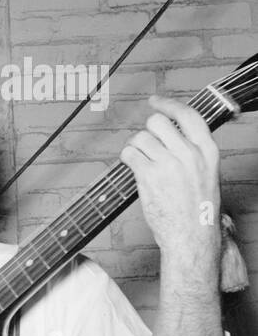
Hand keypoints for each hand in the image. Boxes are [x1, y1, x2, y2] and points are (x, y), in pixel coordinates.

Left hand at [120, 96, 221, 276]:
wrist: (191, 234)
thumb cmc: (196, 208)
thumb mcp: (206, 172)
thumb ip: (192, 151)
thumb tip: (171, 134)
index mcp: (207, 151)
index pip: (188, 115)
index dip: (168, 105)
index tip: (155, 101)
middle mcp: (189, 153)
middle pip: (157, 122)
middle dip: (147, 130)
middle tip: (147, 145)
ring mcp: (168, 164)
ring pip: (140, 137)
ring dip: (135, 147)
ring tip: (142, 163)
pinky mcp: (149, 176)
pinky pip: (129, 153)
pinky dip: (127, 158)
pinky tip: (134, 169)